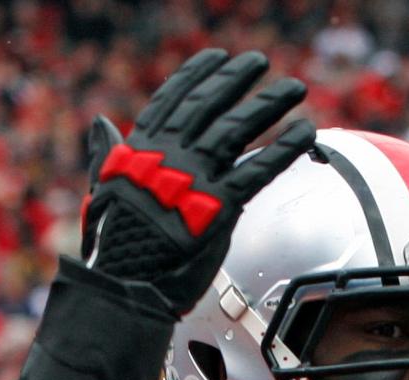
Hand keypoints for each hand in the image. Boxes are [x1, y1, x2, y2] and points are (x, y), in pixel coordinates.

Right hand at [0, 50, 313, 379]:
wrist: (126, 290)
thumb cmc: (116, 252)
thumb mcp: (106, 194)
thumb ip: (108, 156)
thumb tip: (102, 127)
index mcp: (141, 151)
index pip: (173, 101)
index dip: (197, 76)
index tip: (217, 59)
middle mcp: (168, 157)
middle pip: (209, 107)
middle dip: (237, 81)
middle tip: (261, 63)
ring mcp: (194, 180)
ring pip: (237, 130)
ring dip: (270, 105)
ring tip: (294, 88)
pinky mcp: (218, 208)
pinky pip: (258, 171)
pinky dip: (284, 150)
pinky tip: (306, 134)